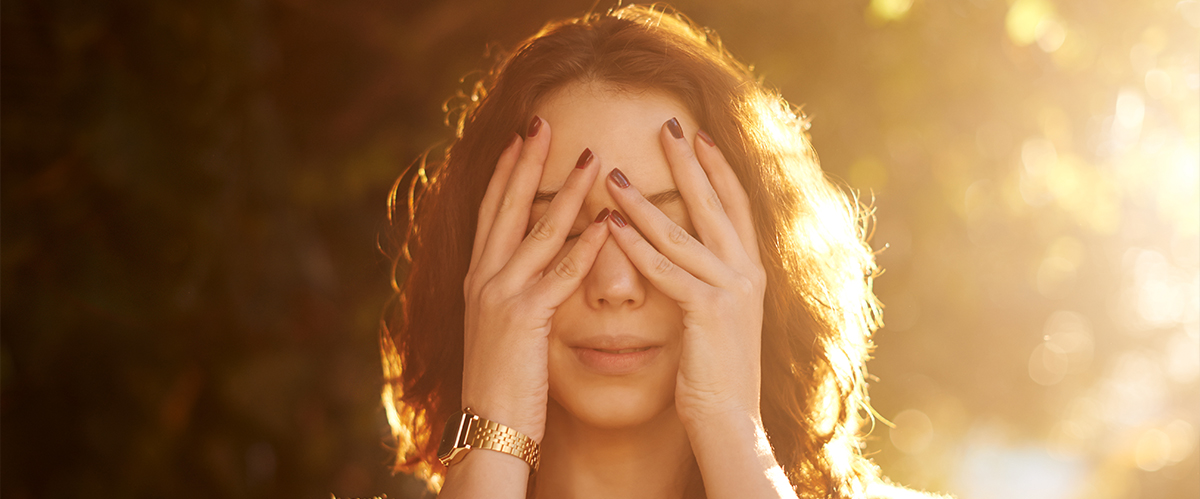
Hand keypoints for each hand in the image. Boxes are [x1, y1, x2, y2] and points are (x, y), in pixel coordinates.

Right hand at [461, 117, 608, 442]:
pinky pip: (559, 274)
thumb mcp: (500, 330)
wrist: (486, 429)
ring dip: (566, 191)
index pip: (490, 213)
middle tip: (543, 121)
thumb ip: (514, 294)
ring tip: (592, 157)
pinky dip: (584, 246)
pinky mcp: (524, 319)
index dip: (505, 173)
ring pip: (536, 231)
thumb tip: (532, 271)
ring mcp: (500, 297)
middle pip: (505, 207)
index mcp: (477, 280)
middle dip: (526, 161)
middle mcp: (483, 280)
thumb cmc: (501, 385)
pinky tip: (606, 223)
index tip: (521, 138)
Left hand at [603, 119, 766, 428]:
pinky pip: (666, 269)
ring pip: (681, 232)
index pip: (736, 207)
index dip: (718, 169)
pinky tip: (610, 224)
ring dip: (644, 200)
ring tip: (613, 172)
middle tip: (667, 125)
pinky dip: (636, 245)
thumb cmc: (716, 374)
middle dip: (689, 163)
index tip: (698, 136)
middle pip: (715, 204)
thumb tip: (691, 257)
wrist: (731, 420)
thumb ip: (711, 283)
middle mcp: (746, 274)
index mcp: (751, 272)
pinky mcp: (708, 312)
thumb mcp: (720, 319)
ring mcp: (731, 291)